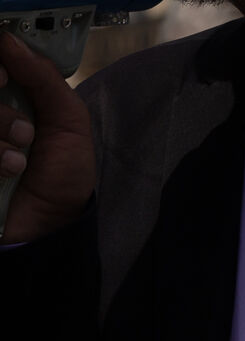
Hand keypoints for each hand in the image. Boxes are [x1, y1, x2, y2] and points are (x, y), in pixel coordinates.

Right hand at [0, 31, 94, 243]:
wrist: (52, 229)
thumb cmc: (63, 178)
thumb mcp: (70, 123)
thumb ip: (45, 78)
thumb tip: (9, 39)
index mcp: (10, 92)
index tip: (4, 74)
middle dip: (0, 108)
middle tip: (23, 129)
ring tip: (20, 160)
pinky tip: (7, 173)